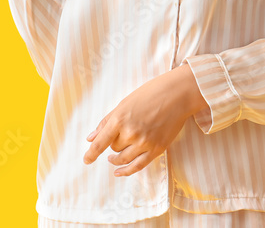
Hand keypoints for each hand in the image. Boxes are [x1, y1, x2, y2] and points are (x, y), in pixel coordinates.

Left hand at [83, 65, 204, 176]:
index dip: (91, 154)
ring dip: (117, 157)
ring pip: (123, 158)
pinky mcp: (157, 149)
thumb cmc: (150, 94)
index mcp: (119, 118)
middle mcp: (131, 133)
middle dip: (114, 142)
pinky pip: (137, 165)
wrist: (178, 94)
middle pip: (113, 147)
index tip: (86, 160)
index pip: (100, 143)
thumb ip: (106, 122)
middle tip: (121, 133)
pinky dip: (126, 170)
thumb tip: (90, 138)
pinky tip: (119, 171)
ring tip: (114, 156)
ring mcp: (144, 142)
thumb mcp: (124, 103)